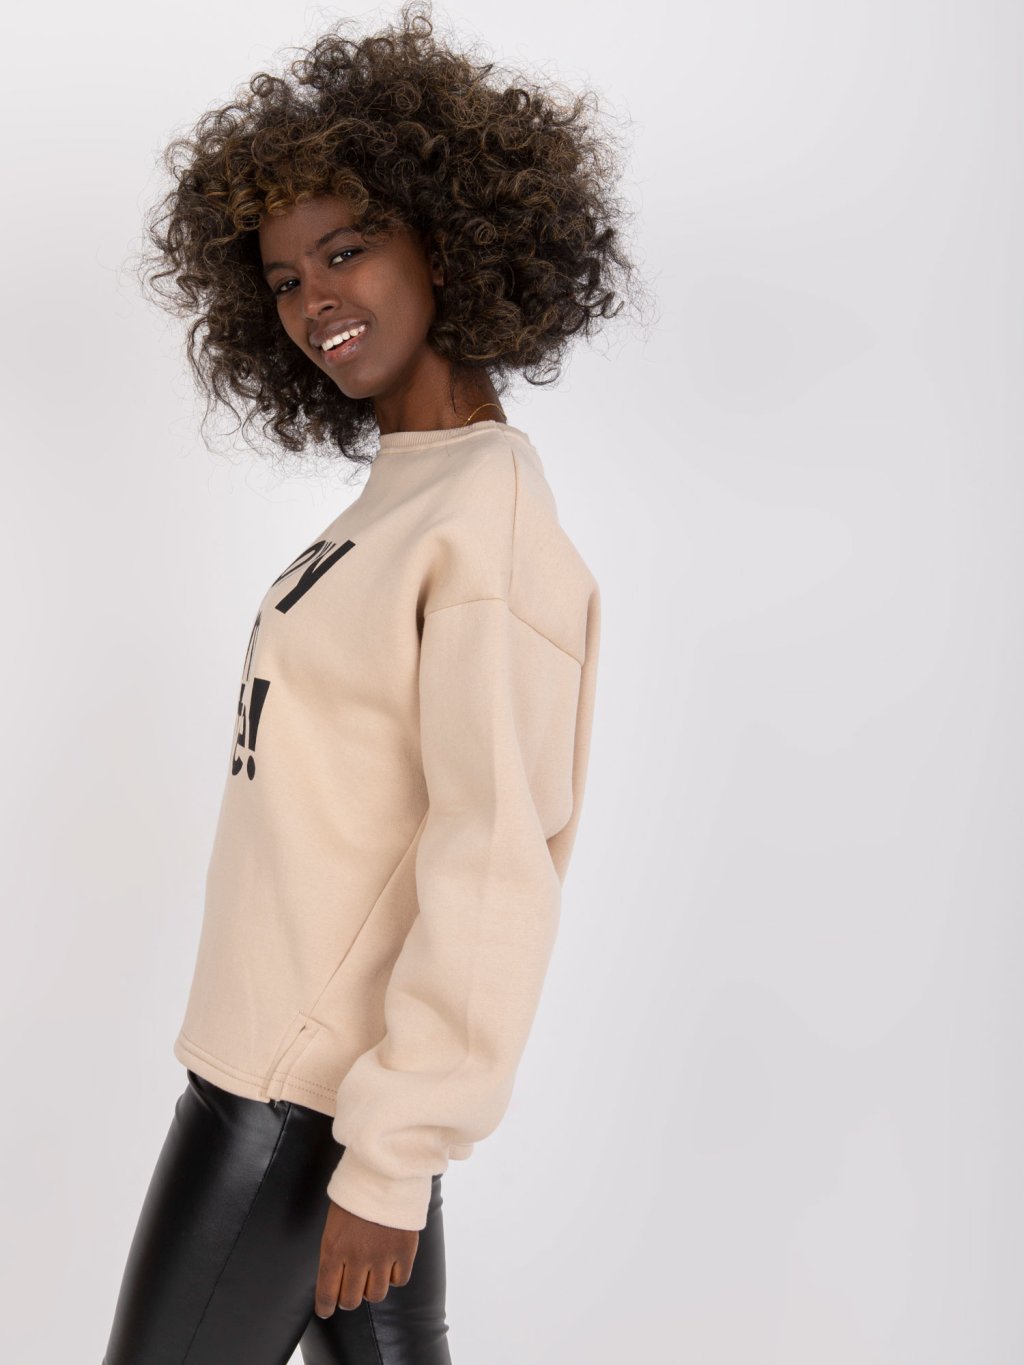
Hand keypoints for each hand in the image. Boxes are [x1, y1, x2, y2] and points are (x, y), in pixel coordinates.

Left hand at [314, 1197, 418, 1315]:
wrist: (385, 1170)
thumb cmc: (355, 1194)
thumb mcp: (334, 1222)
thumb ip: (334, 1251)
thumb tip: (334, 1278)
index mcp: (334, 1249)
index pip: (326, 1294)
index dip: (325, 1307)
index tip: (326, 1310)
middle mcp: (357, 1258)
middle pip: (351, 1300)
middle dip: (349, 1297)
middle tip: (351, 1287)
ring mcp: (383, 1256)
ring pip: (376, 1295)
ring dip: (373, 1287)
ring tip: (373, 1272)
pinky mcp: (405, 1250)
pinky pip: (400, 1280)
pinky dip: (395, 1275)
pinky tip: (391, 1262)